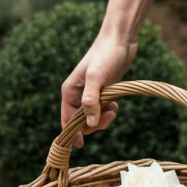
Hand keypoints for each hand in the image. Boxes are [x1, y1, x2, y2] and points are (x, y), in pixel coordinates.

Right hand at [60, 33, 136, 147]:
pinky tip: (115, 105)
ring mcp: (91, 96)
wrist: (120, 41)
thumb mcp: (97, 78)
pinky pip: (103, 112)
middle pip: (81, 123)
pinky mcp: (103, 94)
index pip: (66, 120)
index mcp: (70, 92)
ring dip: (104, 119)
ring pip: (94, 119)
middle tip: (109, 116)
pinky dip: (109, 113)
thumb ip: (91, 100)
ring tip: (113, 109)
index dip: (72, 134)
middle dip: (94, 124)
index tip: (80, 145)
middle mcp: (78, 95)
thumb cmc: (105, 56)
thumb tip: (89, 123)